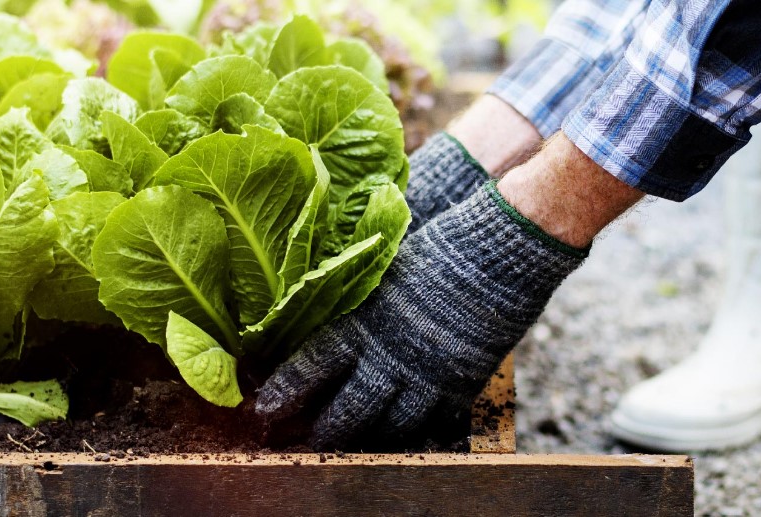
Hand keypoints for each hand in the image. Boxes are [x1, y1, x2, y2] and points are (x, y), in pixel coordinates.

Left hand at [254, 182, 585, 449]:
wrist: (498, 249)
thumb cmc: (434, 240)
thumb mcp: (377, 258)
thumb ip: (346, 284)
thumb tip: (310, 291)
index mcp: (357, 326)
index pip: (307, 371)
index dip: (282, 395)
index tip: (262, 411)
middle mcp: (385, 361)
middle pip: (343, 414)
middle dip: (320, 434)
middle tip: (303, 444)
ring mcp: (424, 379)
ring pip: (387, 430)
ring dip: (366, 443)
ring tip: (352, 452)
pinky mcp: (460, 387)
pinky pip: (435, 429)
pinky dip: (420, 440)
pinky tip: (411, 445)